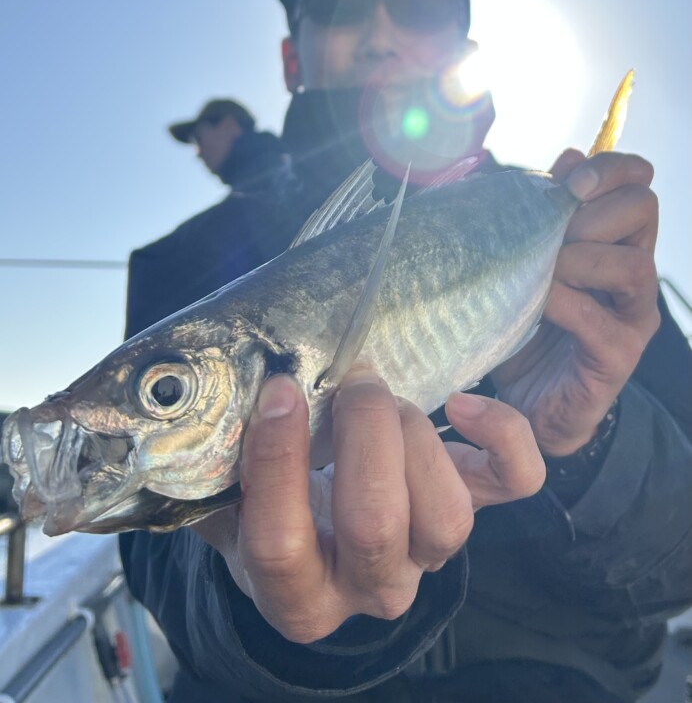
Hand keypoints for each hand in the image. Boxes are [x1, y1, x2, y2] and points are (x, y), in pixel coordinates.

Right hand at [194, 366, 543, 643]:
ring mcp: (427, 560)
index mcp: (293, 591)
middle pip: (376, 527)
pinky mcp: (472, 516)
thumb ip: (213, 465)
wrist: (320, 529)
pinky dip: (502, 435)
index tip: (278, 391)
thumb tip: (198, 402)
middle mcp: (367, 588)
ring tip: (387, 398)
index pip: (280, 543)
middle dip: (363, 435)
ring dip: (416, 437)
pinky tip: (461, 403)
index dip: (277, 462)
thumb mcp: (227, 495)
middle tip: (350, 381)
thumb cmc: (266, 502)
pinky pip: (516, 485)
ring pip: (448, 519)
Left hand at [492, 149, 659, 455]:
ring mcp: (632, 316)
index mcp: (614, 240)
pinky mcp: (618, 356)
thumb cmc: (526, 324)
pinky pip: (599, 317)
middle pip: (642, 210)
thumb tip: (568, 155)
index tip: (569, 178)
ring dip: (580, 257)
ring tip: (542, 269)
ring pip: (634, 265)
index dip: (611, 168)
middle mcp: (633, 274)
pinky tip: (535, 301)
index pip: (637, 184)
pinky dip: (563, 300)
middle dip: (591, 210)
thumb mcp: (529, 259)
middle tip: (551, 232)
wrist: (525, 402)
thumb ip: (547, 212)